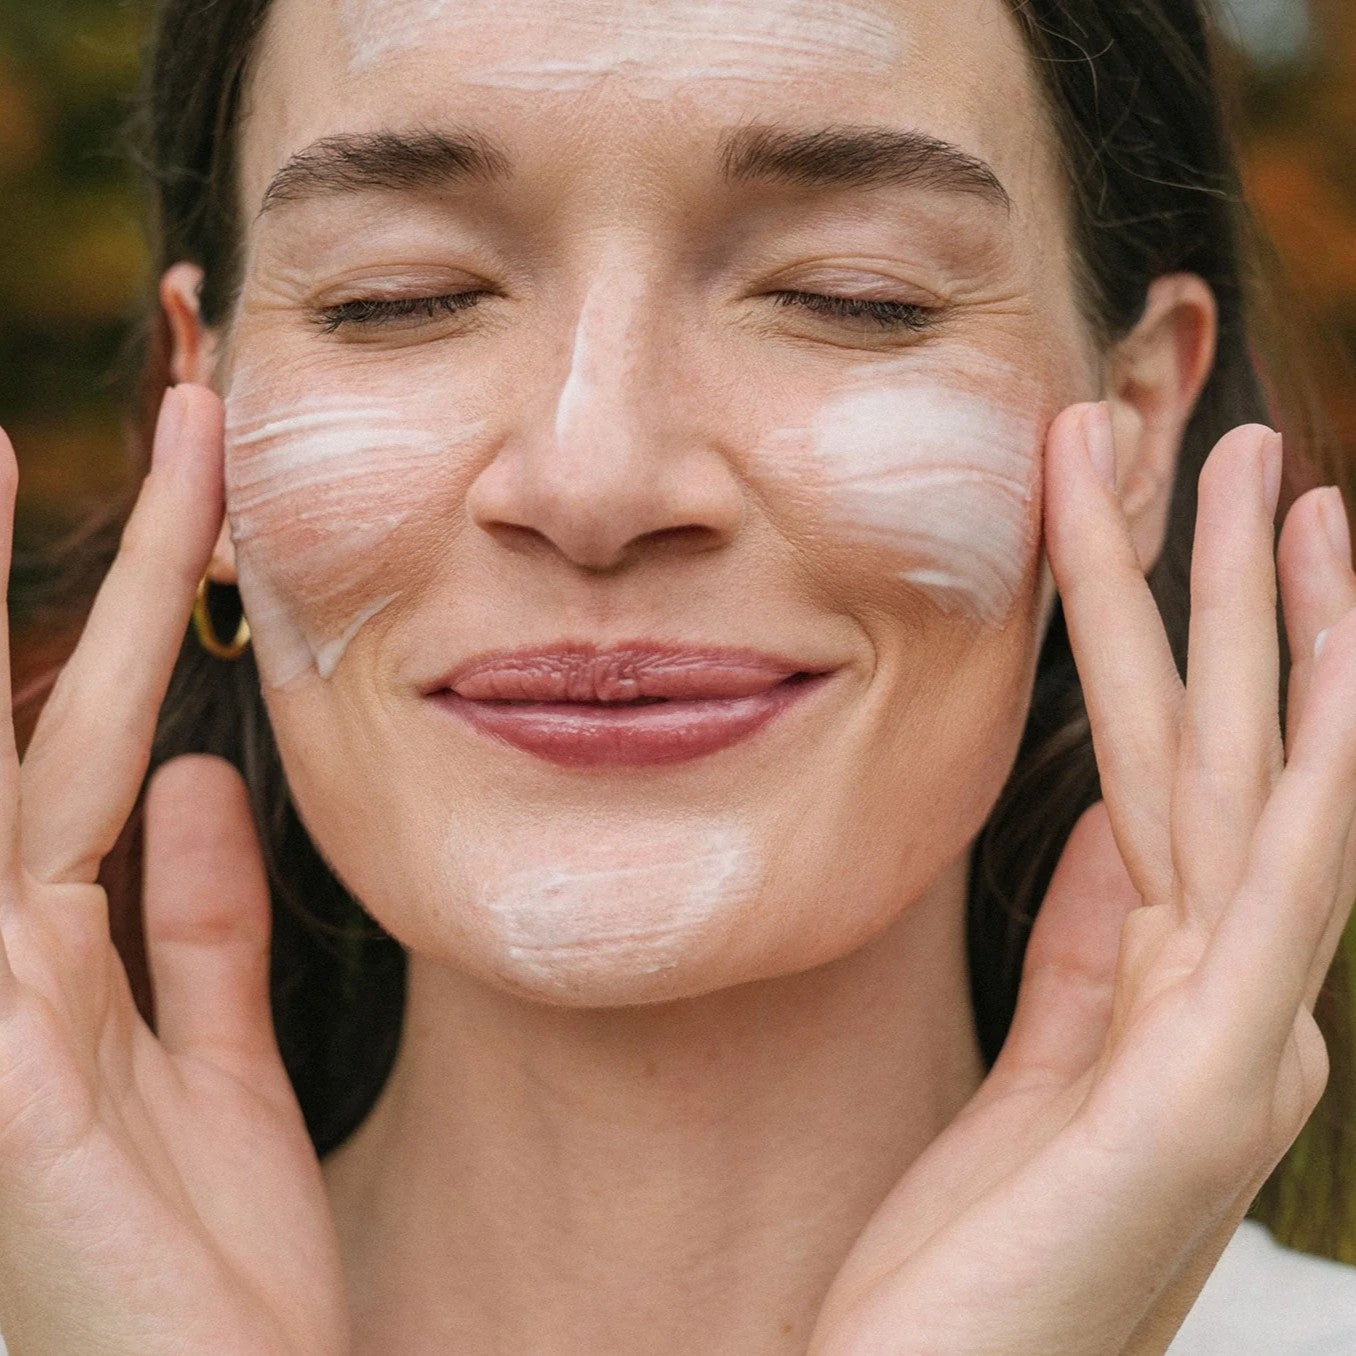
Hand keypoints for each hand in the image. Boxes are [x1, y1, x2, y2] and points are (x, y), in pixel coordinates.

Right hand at [0, 387, 347, 1354]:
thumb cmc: (206, 1268)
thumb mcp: (216, 1066)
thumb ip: (202, 928)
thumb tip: (210, 784)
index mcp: (58, 953)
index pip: (91, 738)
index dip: (142, 608)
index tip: (191, 486)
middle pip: (25, 717)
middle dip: (56, 566)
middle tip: (114, 412)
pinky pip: (4, 857)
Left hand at [809, 403, 1355, 1354]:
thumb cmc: (974, 1260)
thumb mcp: (1041, 1068)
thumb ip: (1095, 951)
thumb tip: (1119, 833)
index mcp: (1185, 999)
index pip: (1190, 787)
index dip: (1198, 655)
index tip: (1191, 539)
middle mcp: (1234, 1009)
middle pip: (1232, 755)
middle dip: (1245, 594)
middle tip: (1253, 448)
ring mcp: (1234, 1051)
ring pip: (1252, 786)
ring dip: (1272, 631)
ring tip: (1282, 486)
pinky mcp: (1202, 1098)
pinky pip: (1265, 901)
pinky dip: (1302, 780)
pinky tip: (1315, 674)